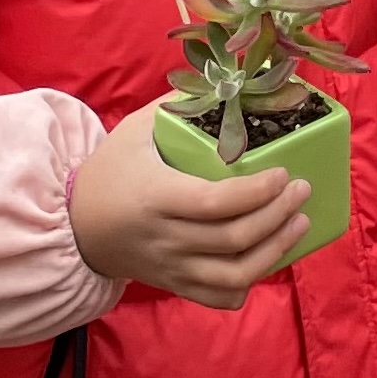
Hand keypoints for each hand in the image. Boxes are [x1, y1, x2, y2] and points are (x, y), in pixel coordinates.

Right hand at [69, 103, 311, 309]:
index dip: (256, 192)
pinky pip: (219, 296)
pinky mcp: (175, 284)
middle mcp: (165, 238)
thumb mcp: (136, 131)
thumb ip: (180, 105)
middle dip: (278, 215)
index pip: (214, 202)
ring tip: (299, 223)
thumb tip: (229, 81)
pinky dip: (249, 283)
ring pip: (233, 275)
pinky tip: (268, 257)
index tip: (282, 173)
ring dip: (275, 251)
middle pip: (233, 238)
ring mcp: (171, 267)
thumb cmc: (111, 172)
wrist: (75, 226)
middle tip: (301, 190)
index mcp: (155, 196)